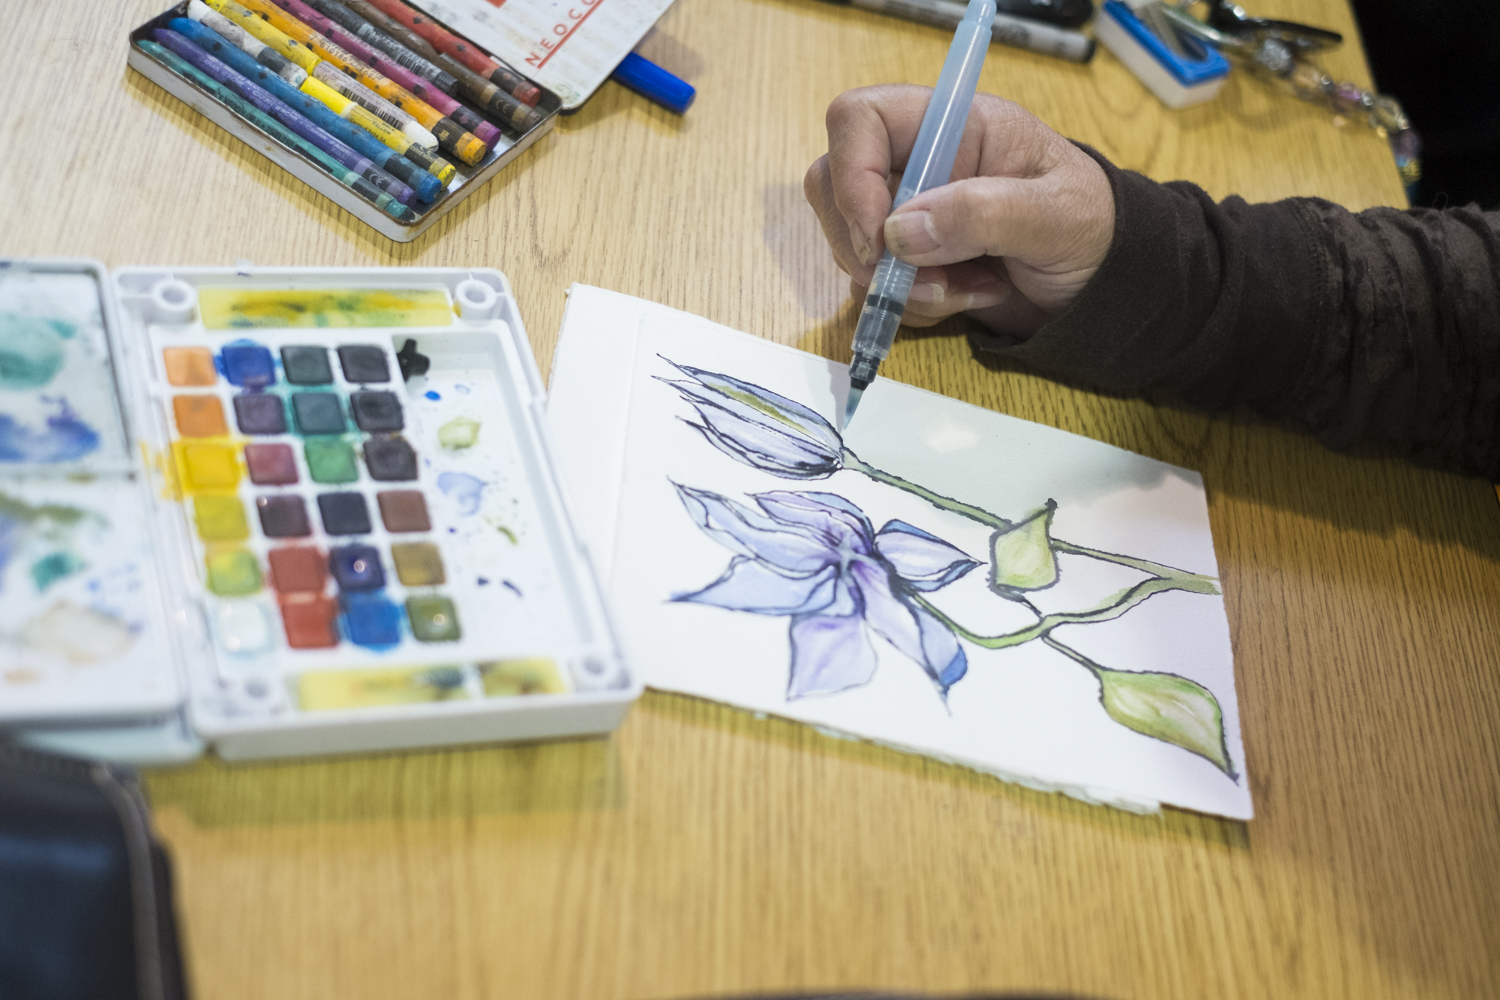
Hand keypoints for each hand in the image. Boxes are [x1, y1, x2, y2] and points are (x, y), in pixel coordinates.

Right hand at [804, 85, 1114, 336]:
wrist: (1106, 285)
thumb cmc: (1094, 229)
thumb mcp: (1055, 215)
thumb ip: (984, 213)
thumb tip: (901, 232)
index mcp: (952, 126)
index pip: (860, 120)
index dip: (852, 173)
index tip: (877, 234)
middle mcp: (919, 164)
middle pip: (832, 184)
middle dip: (866, 244)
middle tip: (921, 277)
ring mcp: (908, 215)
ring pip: (849, 246)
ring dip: (900, 285)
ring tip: (969, 288)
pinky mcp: (908, 264)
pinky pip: (872, 290)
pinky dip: (913, 308)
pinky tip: (969, 297)